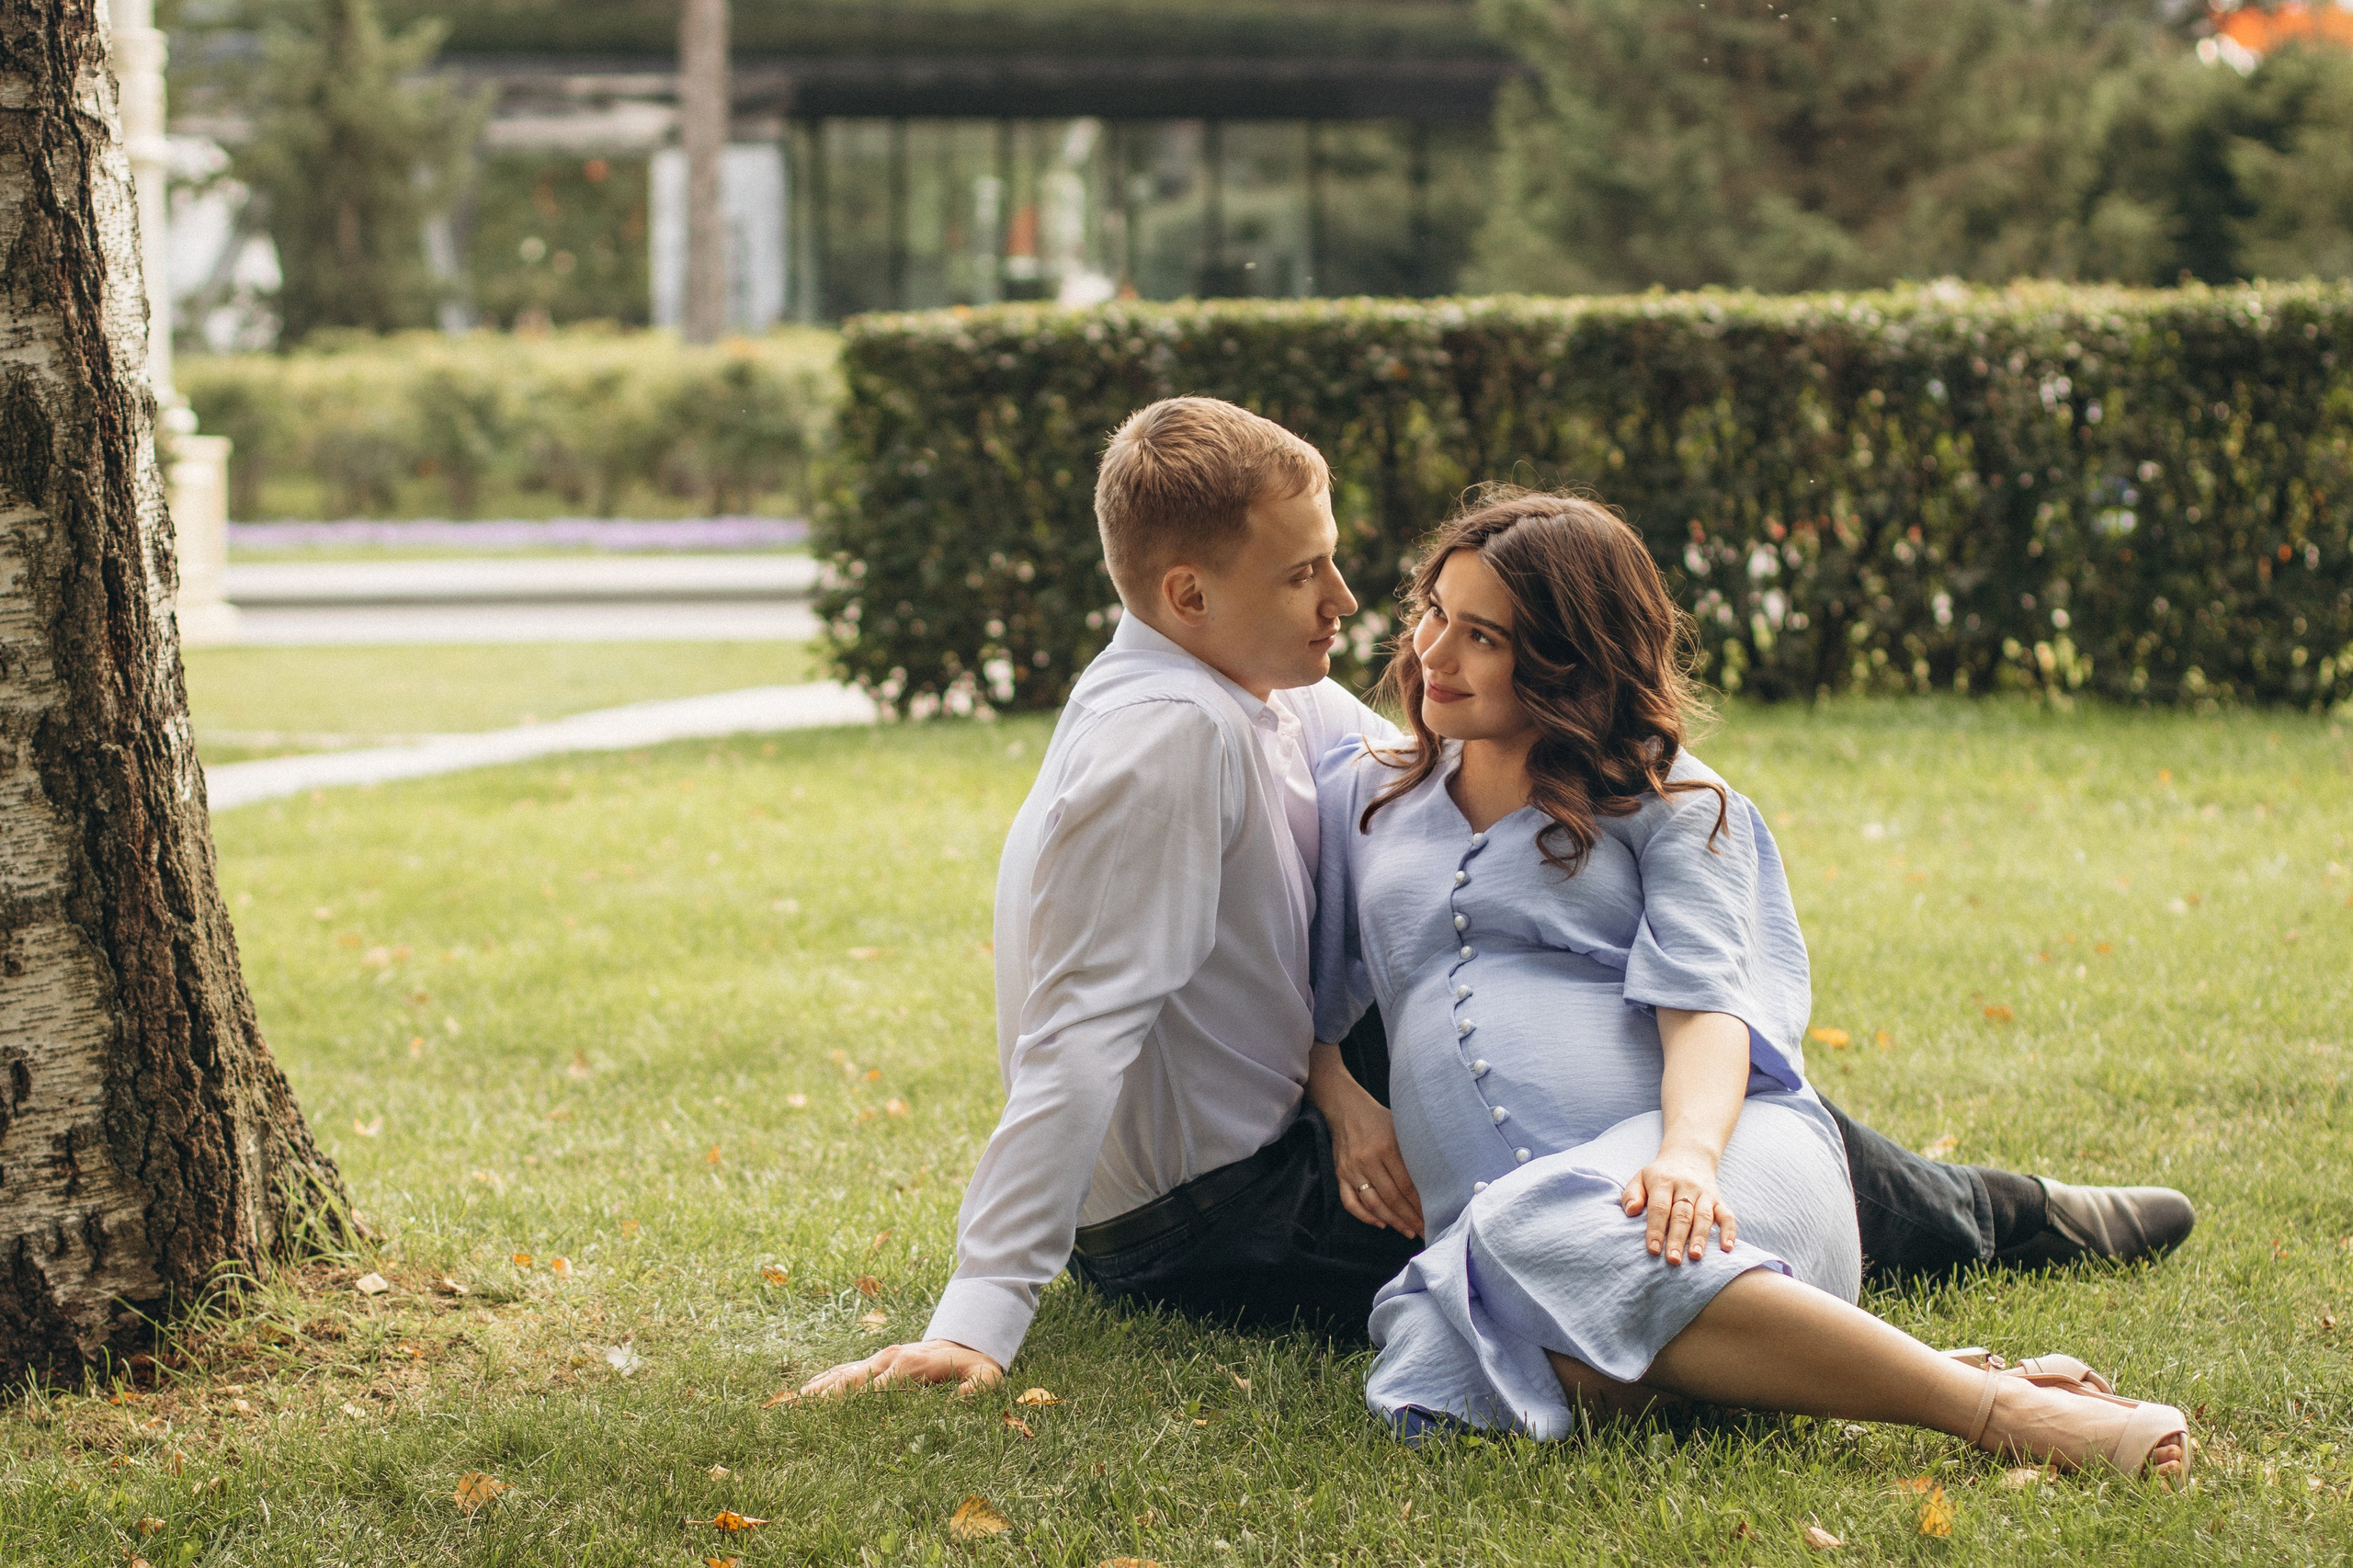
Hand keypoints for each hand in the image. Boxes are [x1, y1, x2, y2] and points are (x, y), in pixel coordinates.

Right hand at [798, 1339, 1003, 1398]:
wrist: (966, 1338)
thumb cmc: (976, 1364)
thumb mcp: (986, 1377)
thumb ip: (978, 1389)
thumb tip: (963, 1400)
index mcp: (909, 1367)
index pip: (876, 1390)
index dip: (856, 1408)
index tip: (832, 1426)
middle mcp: (888, 1359)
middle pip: (850, 1381)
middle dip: (825, 1399)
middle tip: (798, 1417)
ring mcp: (879, 1358)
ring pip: (842, 1375)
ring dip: (817, 1390)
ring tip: (790, 1407)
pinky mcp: (875, 1360)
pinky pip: (844, 1369)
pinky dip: (823, 1381)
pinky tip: (805, 1394)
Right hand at [1310, 1043, 1422, 1237]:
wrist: (1345, 1108)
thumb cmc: (1379, 1118)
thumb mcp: (1400, 1128)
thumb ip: (1413, 1151)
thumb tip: (1435, 1177)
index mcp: (1386, 1147)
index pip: (1406, 1184)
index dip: (1420, 1204)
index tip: (1433, 1215)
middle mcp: (1367, 1160)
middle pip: (1392, 1197)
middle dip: (1410, 1218)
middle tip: (1424, 1231)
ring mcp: (1351, 1169)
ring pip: (1373, 1203)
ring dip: (1392, 1221)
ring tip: (1407, 1232)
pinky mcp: (1339, 1174)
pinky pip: (1350, 1201)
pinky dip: (1364, 1216)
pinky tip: (1380, 1223)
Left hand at [1621, 1143, 1735, 1264]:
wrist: (1689, 1156)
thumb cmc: (1660, 1175)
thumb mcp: (1641, 1178)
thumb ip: (1632, 1194)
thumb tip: (1631, 1211)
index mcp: (1663, 1181)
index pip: (1660, 1207)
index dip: (1656, 1228)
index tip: (1653, 1249)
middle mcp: (1686, 1187)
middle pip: (1682, 1214)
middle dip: (1677, 1238)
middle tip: (1673, 1260)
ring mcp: (1704, 1193)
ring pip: (1704, 1216)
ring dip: (1700, 1237)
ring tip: (1695, 1256)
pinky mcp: (1719, 1200)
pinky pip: (1727, 1215)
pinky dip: (1729, 1231)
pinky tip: (1727, 1248)